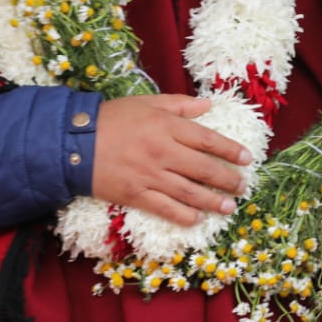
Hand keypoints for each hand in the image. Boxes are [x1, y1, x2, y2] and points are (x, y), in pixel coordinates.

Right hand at [91, 94, 252, 226]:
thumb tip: (209, 106)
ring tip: (230, 207)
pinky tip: (198, 219)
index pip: (207, 139)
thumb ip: (179, 104)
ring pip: (189, 192)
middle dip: (227, 179)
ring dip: (213, 201)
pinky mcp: (136, 194)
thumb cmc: (112, 118)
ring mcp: (149, 175)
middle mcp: (162, 151)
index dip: (230, 150)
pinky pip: (165, 208)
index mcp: (166, 126)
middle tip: (243, 186)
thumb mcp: (146, 102)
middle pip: (203, 168)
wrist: (74, 142)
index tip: (247, 158)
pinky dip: (184, 215)